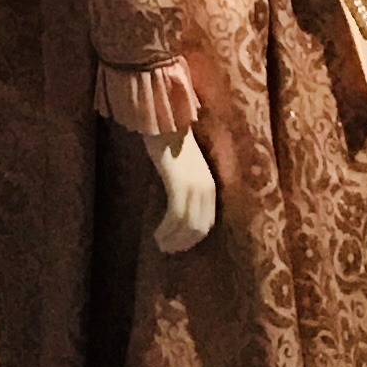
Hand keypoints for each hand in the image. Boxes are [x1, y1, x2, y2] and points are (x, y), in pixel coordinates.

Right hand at [144, 127, 216, 254]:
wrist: (163, 117)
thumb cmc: (168, 137)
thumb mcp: (183, 165)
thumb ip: (184, 182)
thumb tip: (177, 203)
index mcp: (210, 184)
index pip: (207, 221)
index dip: (193, 238)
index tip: (178, 245)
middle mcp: (206, 187)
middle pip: (200, 227)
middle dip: (184, 243)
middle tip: (168, 250)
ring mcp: (194, 186)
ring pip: (188, 225)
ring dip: (174, 239)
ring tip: (161, 245)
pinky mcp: (179, 183)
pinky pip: (176, 216)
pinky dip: (167, 230)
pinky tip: (157, 234)